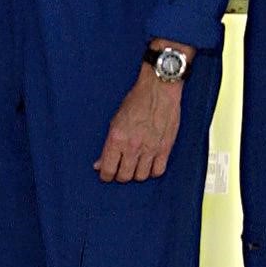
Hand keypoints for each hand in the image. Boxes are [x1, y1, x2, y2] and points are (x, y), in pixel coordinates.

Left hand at [95, 66, 182, 183]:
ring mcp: (150, 148)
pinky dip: (153, 171)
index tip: (106, 175)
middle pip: (124, 176)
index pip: (107, 169)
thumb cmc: (137, 100)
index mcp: (117, 138)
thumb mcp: (115, 120)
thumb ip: (108, 145)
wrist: (159, 89)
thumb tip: (100, 163)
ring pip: (141, 176)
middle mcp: (133, 146)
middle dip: (120, 176)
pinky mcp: (165, 148)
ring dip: (136, 174)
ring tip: (135, 167)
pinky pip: (158, 170)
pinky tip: (149, 164)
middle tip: (120, 170)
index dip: (105, 176)